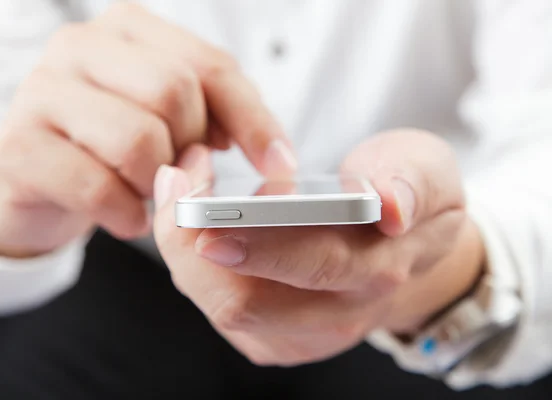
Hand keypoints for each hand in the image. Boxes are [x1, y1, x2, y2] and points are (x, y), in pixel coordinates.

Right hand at [0, 3, 295, 258]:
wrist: (35, 178)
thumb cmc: (111, 144)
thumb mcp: (169, 119)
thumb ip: (217, 116)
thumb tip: (269, 150)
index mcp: (128, 30)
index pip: (210, 66)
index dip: (253, 120)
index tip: (280, 165)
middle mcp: (81, 46)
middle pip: (174, 93)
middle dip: (192, 149)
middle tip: (183, 176)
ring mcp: (41, 92)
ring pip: (139, 138)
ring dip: (158, 185)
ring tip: (151, 195)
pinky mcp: (19, 148)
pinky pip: (98, 186)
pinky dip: (126, 213)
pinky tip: (128, 217)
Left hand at [154, 130, 483, 365]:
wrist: (404, 252)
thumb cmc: (409, 201)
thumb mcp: (427, 171)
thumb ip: (413, 182)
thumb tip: (390, 204)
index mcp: (378, 268)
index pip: (314, 265)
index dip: (257, 246)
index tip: (207, 215)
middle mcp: (338, 314)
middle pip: (247, 303)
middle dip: (193, 246)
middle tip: (177, 180)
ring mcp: (302, 333)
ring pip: (223, 308)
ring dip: (184, 251)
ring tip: (179, 188)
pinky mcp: (274, 336)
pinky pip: (218, 306)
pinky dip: (191, 264)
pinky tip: (190, 220)